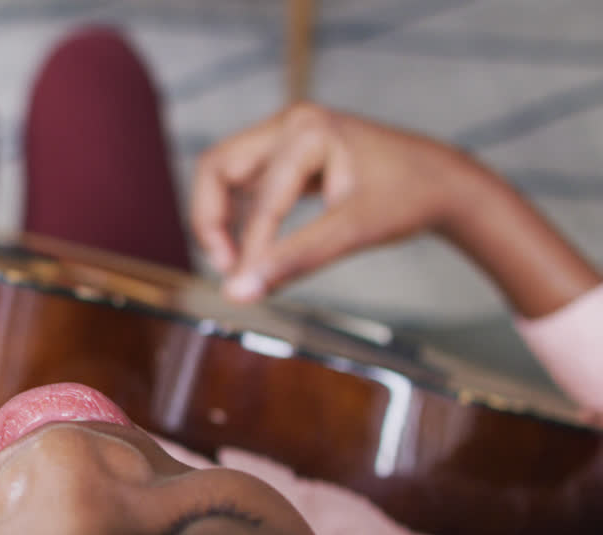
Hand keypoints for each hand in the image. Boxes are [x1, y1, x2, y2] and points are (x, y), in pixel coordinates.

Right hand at [192, 103, 476, 301]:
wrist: (441, 181)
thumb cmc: (406, 199)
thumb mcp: (352, 232)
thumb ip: (294, 261)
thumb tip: (238, 292)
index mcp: (308, 131)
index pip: (259, 199)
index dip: (248, 249)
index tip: (244, 288)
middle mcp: (291, 123)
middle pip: (217, 169)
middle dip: (211, 221)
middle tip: (226, 267)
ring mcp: (287, 134)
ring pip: (225, 173)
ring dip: (221, 217)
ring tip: (238, 260)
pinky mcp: (288, 151)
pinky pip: (245, 180)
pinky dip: (242, 213)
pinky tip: (258, 244)